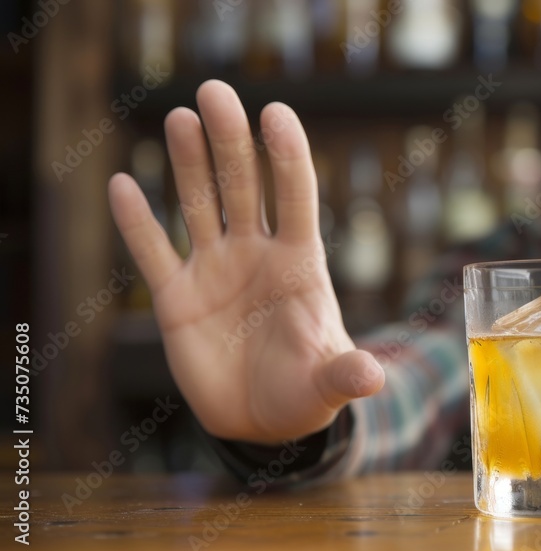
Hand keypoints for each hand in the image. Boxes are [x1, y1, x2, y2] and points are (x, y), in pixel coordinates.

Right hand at [108, 80, 383, 443]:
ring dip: (188, 163)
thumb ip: (344, 375)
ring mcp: (214, 271)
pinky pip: (152, 252)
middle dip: (230, 140)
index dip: (287, 157)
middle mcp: (255, 256)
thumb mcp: (327, 386)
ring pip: (198, 205)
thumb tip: (372, 378)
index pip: (296, 198)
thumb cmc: (305, 392)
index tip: (276, 112)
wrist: (265, 421)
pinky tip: (123, 183)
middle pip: (242, 186)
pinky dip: (137, 221)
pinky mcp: (176, 298)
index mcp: (298, 265)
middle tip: (216, 92)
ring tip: (181, 117)